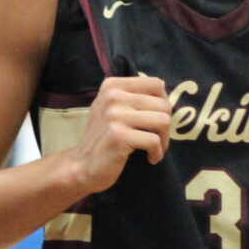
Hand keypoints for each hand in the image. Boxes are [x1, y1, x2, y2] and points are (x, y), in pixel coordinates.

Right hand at [67, 75, 170, 194]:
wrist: (82, 164)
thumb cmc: (104, 137)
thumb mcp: (112, 108)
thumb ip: (133, 96)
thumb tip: (164, 88)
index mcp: (113, 85)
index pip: (156, 84)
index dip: (164, 103)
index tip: (158, 119)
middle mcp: (113, 96)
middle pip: (164, 105)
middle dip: (166, 126)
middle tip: (157, 140)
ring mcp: (115, 115)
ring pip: (163, 121)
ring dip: (164, 140)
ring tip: (154, 149)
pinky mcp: (119, 136)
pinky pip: (154, 141)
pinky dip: (157, 153)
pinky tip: (150, 158)